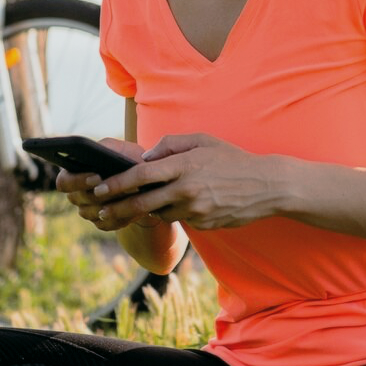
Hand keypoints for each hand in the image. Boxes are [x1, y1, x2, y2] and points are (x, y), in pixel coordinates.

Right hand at [58, 138, 160, 231]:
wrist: (146, 178)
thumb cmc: (127, 159)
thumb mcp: (117, 149)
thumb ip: (104, 148)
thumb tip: (96, 153)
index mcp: (73, 174)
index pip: (63, 181)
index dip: (77, 181)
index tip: (96, 176)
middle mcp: (76, 194)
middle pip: (77, 199)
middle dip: (98, 193)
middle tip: (116, 187)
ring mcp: (88, 210)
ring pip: (92, 213)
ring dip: (110, 204)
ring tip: (129, 195)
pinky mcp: (102, 222)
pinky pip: (106, 224)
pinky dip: (119, 217)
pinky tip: (132, 208)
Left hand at [94, 133, 281, 230]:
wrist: (266, 186)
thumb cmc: (232, 159)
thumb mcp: (203, 140)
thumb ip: (171, 144)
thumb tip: (146, 158)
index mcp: (184, 165)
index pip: (141, 176)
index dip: (116, 183)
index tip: (99, 188)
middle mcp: (186, 190)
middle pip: (142, 203)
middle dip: (118, 208)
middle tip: (100, 210)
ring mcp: (195, 210)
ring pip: (161, 213)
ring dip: (150, 209)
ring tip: (142, 203)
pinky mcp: (203, 225)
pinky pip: (182, 220)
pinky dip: (177, 213)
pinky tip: (185, 204)